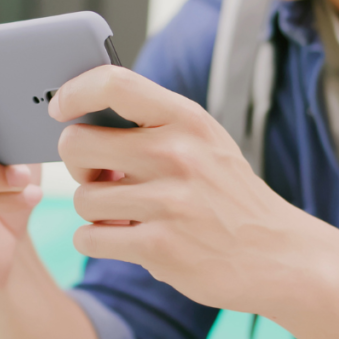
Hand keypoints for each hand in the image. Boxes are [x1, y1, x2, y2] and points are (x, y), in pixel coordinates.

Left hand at [51, 65, 311, 312]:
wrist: (277, 255)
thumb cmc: (228, 195)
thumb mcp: (204, 142)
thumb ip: (153, 124)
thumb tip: (82, 115)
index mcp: (186, 120)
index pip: (113, 83)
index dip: (74, 92)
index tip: (60, 109)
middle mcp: (177, 154)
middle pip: (77, 144)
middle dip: (77, 165)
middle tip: (99, 177)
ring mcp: (169, 202)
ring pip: (82, 199)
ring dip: (94, 212)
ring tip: (125, 215)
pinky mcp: (160, 247)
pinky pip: (89, 239)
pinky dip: (98, 242)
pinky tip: (126, 240)